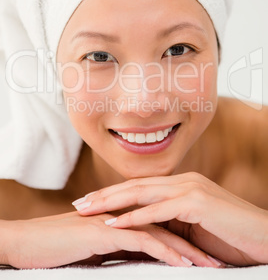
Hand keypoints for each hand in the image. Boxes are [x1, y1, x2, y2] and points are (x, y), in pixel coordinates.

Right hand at [3, 211, 210, 268]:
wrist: (28, 242)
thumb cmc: (58, 247)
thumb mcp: (95, 249)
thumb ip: (117, 248)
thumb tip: (137, 257)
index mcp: (122, 217)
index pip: (159, 224)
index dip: (183, 237)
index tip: (204, 253)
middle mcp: (122, 214)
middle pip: (166, 225)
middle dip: (193, 242)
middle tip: (216, 258)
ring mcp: (115, 221)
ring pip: (160, 232)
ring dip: (187, 250)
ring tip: (209, 266)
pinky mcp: (107, 232)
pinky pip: (143, 242)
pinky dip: (165, 253)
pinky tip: (182, 265)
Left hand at [73, 172, 267, 265]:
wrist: (263, 238)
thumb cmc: (229, 236)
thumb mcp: (193, 227)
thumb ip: (171, 221)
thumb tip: (146, 228)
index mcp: (181, 184)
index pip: (140, 186)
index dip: (113, 193)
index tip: (90, 202)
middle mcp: (183, 180)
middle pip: (135, 185)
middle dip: (104, 195)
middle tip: (79, 203)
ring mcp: (190, 188)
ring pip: (142, 193)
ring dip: (112, 202)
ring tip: (88, 210)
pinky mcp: (197, 202)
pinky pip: (159, 210)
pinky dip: (135, 217)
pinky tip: (115, 223)